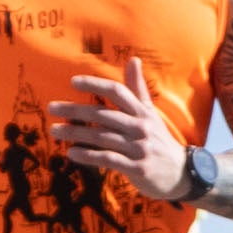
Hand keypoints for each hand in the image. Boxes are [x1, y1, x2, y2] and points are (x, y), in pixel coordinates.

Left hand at [42, 70, 190, 202]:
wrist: (181, 173)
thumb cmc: (159, 140)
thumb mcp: (150, 113)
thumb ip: (138, 88)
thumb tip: (134, 59)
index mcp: (142, 112)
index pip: (117, 92)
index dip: (95, 85)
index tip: (73, 82)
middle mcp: (140, 127)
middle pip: (103, 114)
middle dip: (75, 110)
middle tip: (51, 107)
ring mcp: (139, 148)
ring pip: (102, 137)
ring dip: (75, 133)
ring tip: (54, 130)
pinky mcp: (137, 167)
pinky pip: (108, 159)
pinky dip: (88, 156)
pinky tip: (71, 153)